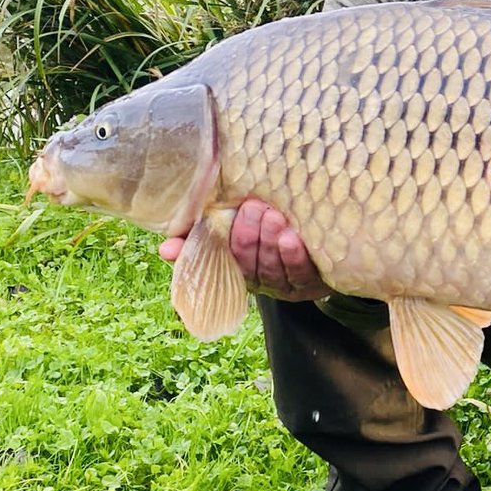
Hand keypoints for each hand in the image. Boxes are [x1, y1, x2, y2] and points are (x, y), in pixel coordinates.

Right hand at [158, 198, 329, 301]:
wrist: (325, 251)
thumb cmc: (271, 236)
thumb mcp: (236, 234)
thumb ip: (201, 238)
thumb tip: (165, 249)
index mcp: (240, 269)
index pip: (222, 261)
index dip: (215, 246)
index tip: (217, 221)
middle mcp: (261, 280)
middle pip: (250, 263)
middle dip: (248, 236)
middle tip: (253, 207)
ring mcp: (287, 283)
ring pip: (273, 267)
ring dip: (270, 241)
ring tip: (273, 216)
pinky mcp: (312, 282)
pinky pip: (300, 273)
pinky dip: (294, 256)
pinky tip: (292, 237)